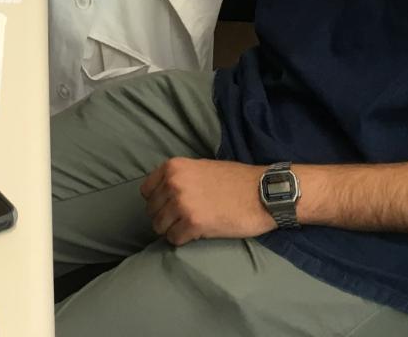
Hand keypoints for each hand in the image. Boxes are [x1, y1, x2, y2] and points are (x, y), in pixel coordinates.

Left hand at [140, 158, 275, 244]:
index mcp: (173, 167)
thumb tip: (163, 192)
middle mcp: (173, 183)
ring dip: (172, 230)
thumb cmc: (234, 180)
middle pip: (151, 210)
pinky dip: (182, 240)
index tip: (169, 207)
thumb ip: (180, 177)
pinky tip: (196, 235)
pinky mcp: (193, 223)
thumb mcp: (200, 167)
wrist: (261, 192)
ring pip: (159, 226)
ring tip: (188, 228)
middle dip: (164, 217)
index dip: (157, 201)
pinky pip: (174, 239)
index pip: (146, 191)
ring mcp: (182, 203)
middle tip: (181, 221)